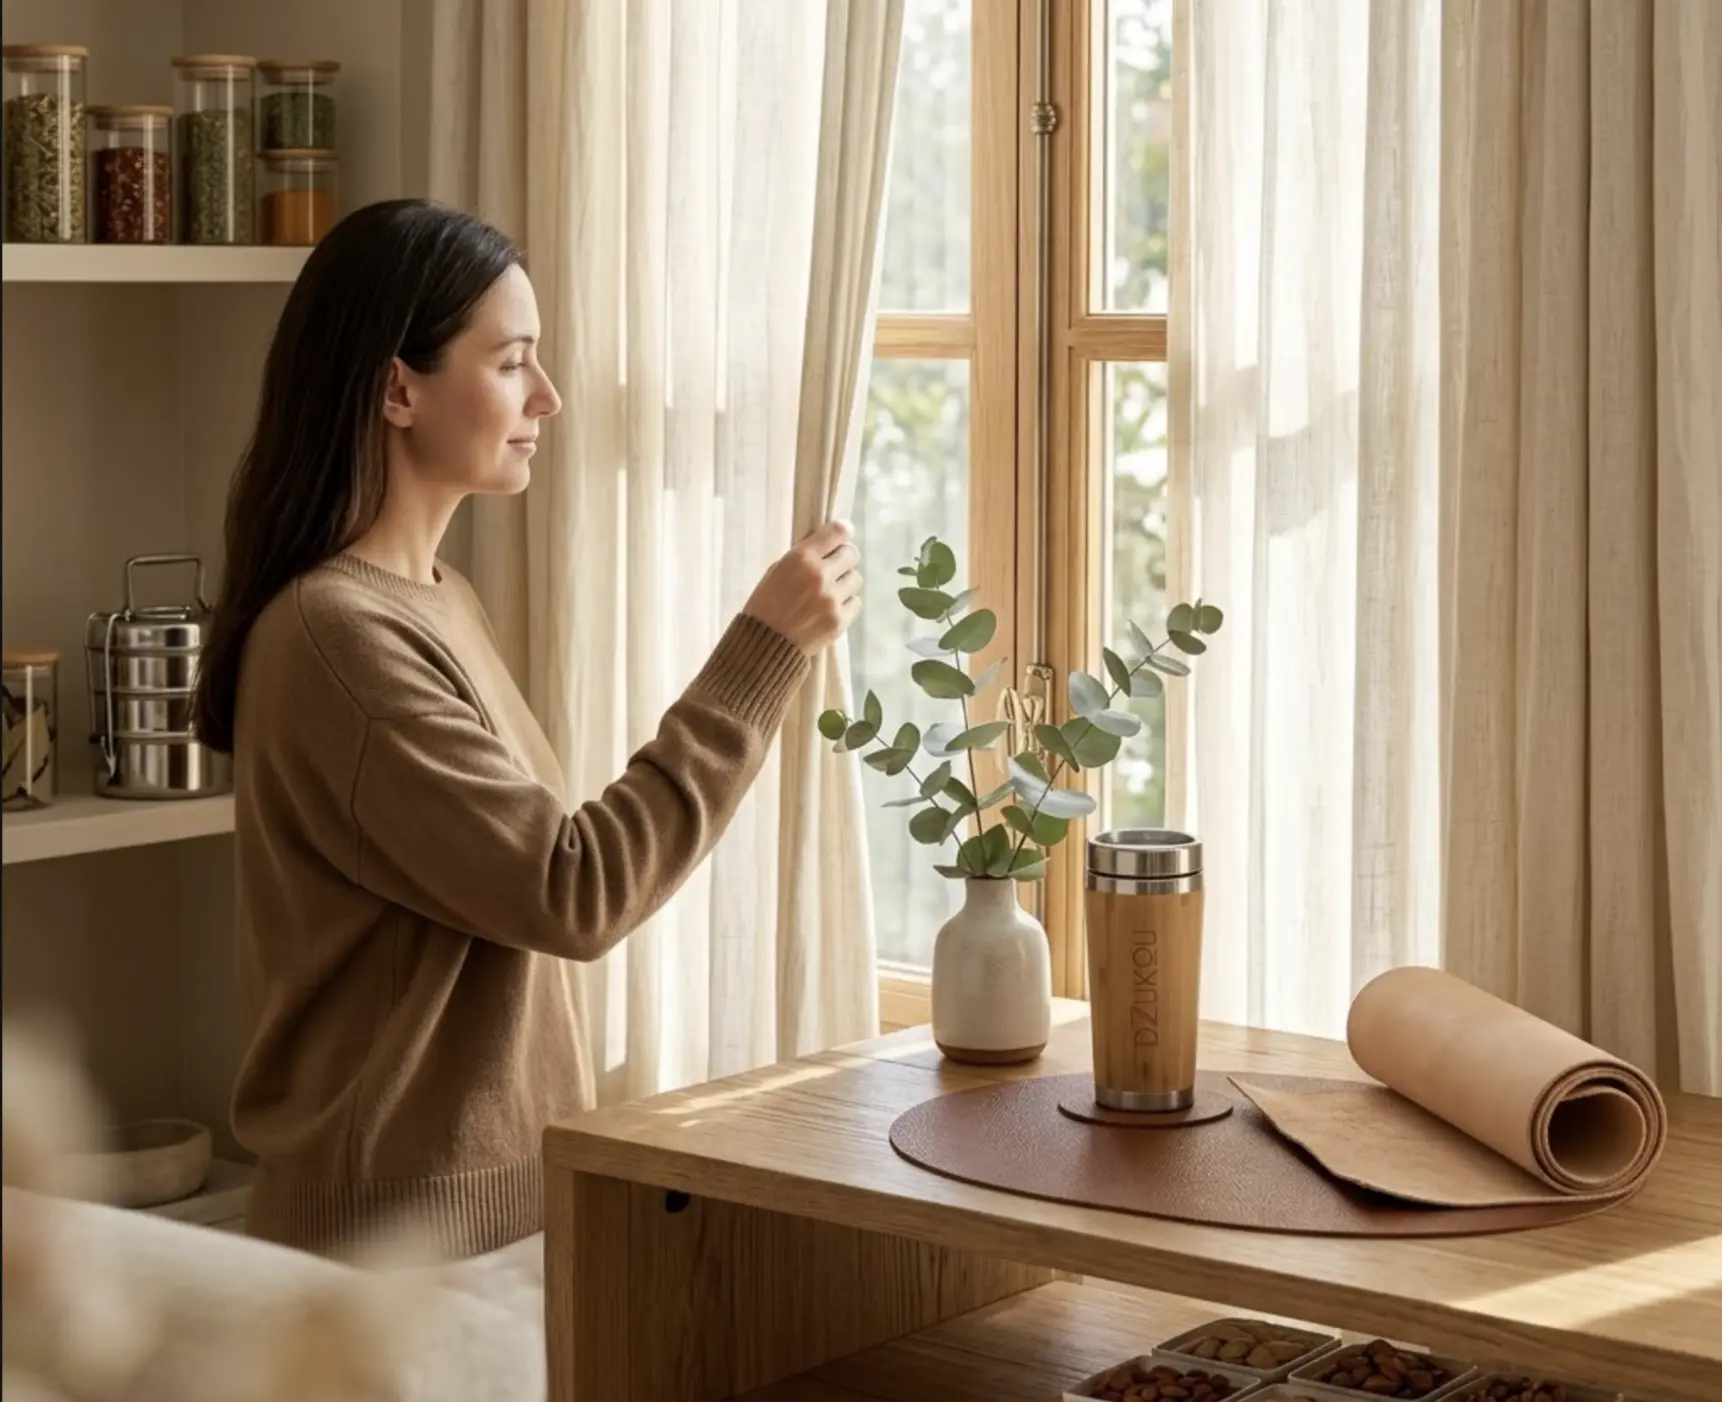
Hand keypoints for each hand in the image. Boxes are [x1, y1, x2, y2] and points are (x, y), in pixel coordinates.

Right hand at [743, 520, 861, 655]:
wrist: (764, 645)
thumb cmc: (766, 605)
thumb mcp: (776, 570)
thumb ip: (804, 555)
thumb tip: (831, 543)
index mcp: (801, 558)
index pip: (837, 532)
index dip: (843, 531)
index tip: (843, 534)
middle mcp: (819, 576)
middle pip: (851, 554)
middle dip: (843, 559)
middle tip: (833, 568)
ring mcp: (831, 600)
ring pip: (855, 579)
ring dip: (844, 583)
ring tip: (827, 593)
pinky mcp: (839, 621)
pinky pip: (855, 602)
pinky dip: (845, 604)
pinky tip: (829, 609)